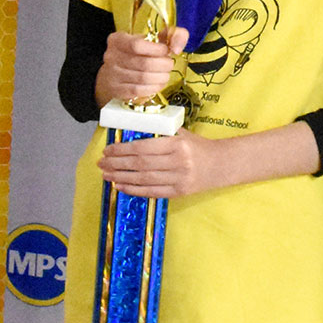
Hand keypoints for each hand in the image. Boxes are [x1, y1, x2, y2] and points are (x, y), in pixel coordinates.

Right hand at [95, 28, 188, 105]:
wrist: (118, 71)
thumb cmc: (140, 53)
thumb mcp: (154, 38)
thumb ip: (173, 35)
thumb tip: (177, 47)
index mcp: (118, 40)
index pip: (137, 45)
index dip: (157, 49)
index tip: (166, 51)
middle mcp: (111, 56)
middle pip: (143, 63)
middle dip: (163, 65)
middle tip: (169, 65)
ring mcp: (112, 74)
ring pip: (142, 78)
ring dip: (160, 77)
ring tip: (165, 74)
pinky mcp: (116, 89)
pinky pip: (138, 90)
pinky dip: (153, 88)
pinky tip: (158, 84)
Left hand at [97, 122, 320, 198]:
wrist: (221, 164)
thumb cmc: (197, 146)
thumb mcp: (181, 133)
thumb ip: (159, 132)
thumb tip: (131, 130)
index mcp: (177, 144)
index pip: (143, 148)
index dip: (123, 150)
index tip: (108, 150)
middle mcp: (178, 162)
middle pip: (140, 165)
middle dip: (117, 164)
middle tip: (101, 163)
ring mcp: (179, 179)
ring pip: (143, 179)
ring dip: (121, 177)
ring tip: (106, 174)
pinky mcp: (179, 192)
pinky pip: (152, 192)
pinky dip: (134, 190)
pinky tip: (121, 186)